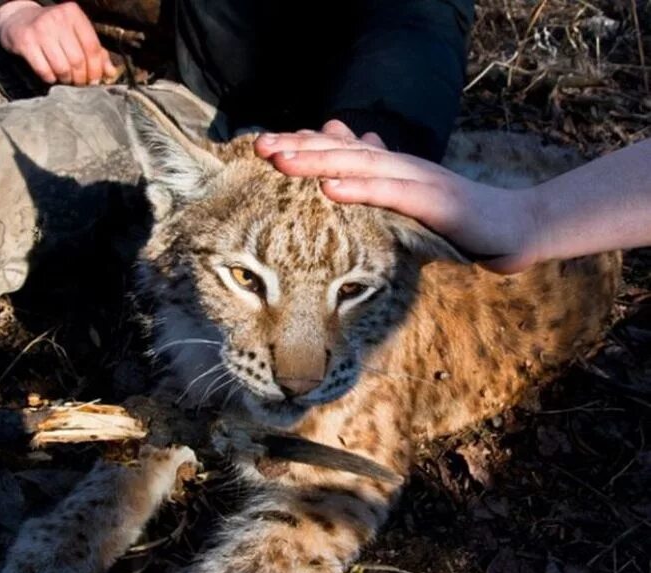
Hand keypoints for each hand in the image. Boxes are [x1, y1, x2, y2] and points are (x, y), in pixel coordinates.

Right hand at [0, 1, 116, 85]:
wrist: (18, 19)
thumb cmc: (55, 31)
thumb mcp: (76, 34)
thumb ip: (96, 52)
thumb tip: (111, 73)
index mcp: (74, 14)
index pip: (93, 48)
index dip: (97, 69)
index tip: (95, 80)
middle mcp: (57, 18)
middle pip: (78, 61)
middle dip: (82, 78)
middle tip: (80, 82)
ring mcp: (40, 29)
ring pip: (63, 68)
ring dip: (67, 80)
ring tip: (67, 79)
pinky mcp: (26, 42)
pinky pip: (45, 71)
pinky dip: (51, 78)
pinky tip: (52, 75)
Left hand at [255, 121, 541, 272]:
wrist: (513, 228)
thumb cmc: (457, 219)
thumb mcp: (411, 203)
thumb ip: (380, 189)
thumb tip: (340, 179)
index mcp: (392, 169)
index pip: (341, 151)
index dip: (303, 145)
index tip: (264, 146)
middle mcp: (401, 168)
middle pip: (343, 151)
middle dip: (299, 147)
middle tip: (259, 145)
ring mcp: (419, 182)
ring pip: (362, 166)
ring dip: (319, 161)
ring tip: (281, 160)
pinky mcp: (437, 204)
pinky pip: (393, 195)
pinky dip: (360, 190)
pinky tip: (331, 188)